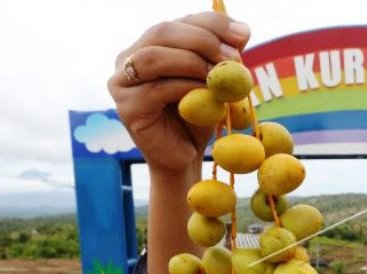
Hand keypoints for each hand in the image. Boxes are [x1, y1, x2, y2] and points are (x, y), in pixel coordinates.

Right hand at [108, 12, 249, 175]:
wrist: (184, 158)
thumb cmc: (198, 118)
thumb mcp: (214, 82)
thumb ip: (223, 57)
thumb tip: (243, 31)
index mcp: (152, 44)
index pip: (181, 21)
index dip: (213, 24)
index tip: (244, 35)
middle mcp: (130, 57)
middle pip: (163, 32)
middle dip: (203, 41)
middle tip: (233, 58)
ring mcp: (122, 81)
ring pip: (154, 56)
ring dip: (192, 62)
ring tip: (218, 77)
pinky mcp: (125, 106)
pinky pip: (156, 89)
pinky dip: (185, 88)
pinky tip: (204, 96)